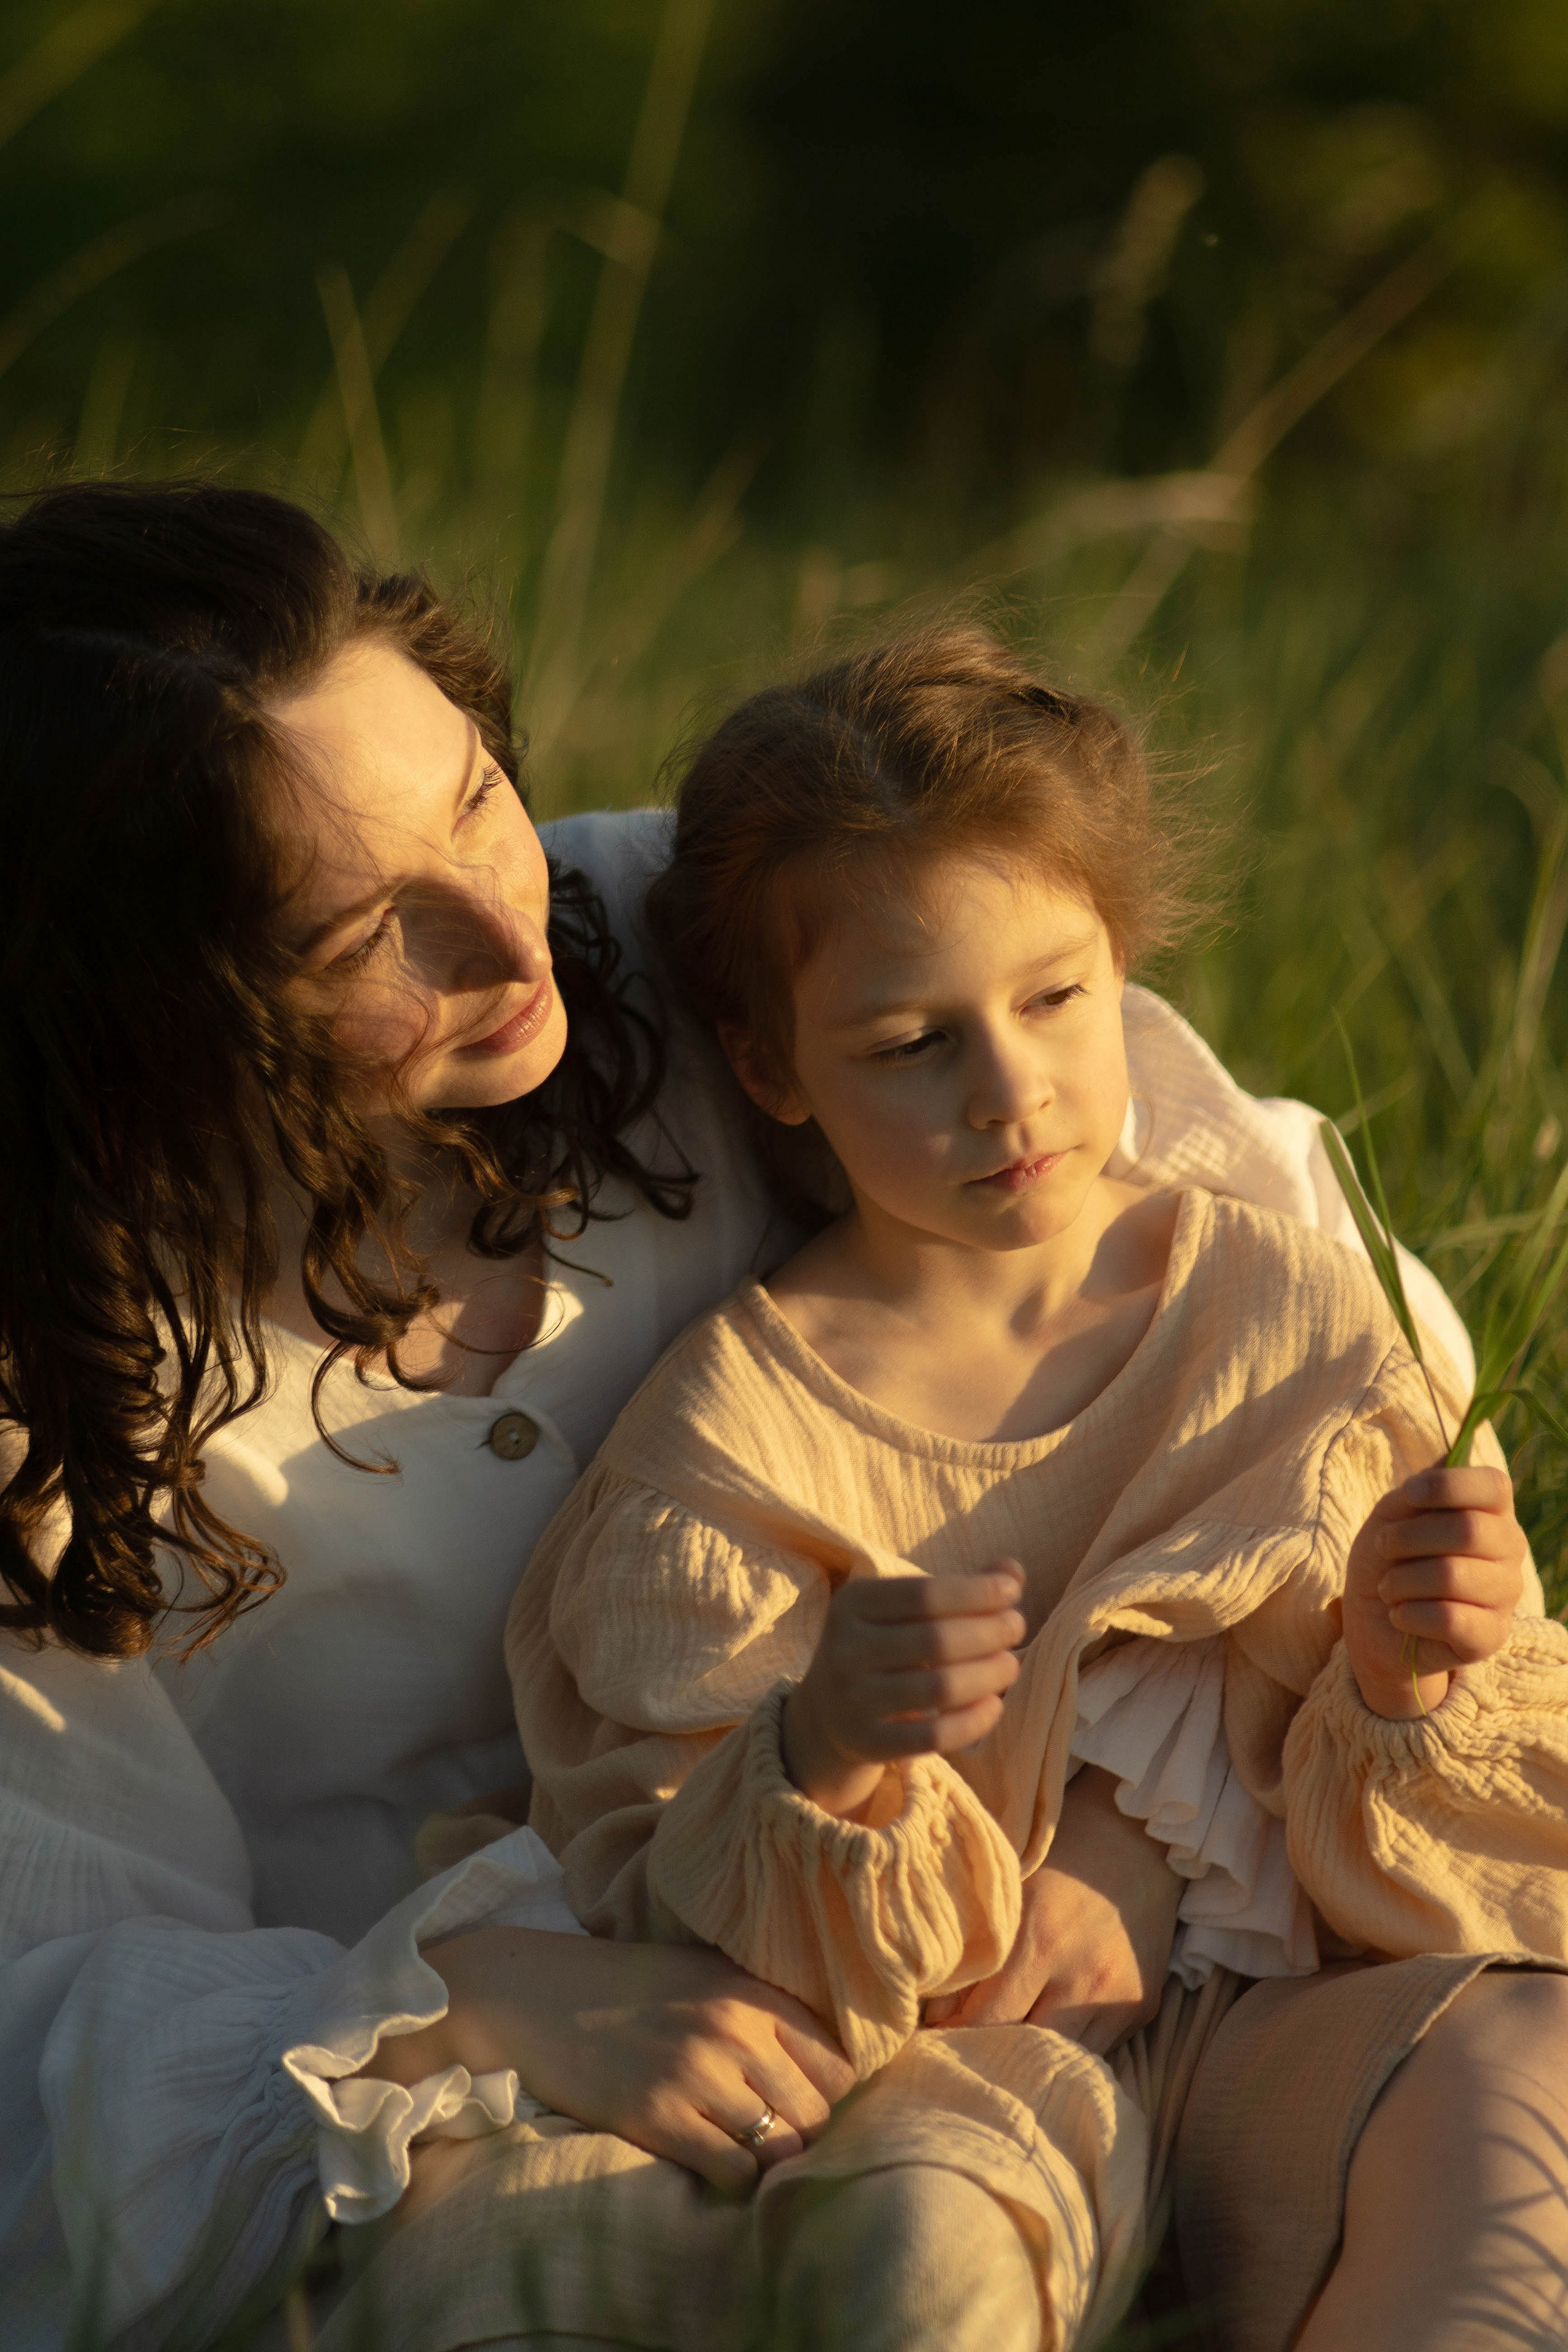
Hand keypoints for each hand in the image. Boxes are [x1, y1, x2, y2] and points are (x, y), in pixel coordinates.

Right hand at [358, 1926, 853, 2190]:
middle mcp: (734, 2030)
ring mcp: (697, 2075)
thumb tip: (817, 2062)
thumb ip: (759, 2008)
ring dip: (768, 2159)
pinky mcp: (659, 2116)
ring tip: (744, 2151)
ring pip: (781, 2147)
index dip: (827, 2091)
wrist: (536, 1994)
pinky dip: (732, 2177)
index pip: (836, 2063)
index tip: (802, 2101)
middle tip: (772, 2134)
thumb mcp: (703, 1974)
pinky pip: (732, 2170)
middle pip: (815, 2111)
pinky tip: (710, 2162)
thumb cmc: (624, 1985)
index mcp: (750, 1991)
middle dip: (802, 2132)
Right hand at [781, 1562, 1026, 1817]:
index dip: (976, 1592)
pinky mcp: (868, 1742)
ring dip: (989, 1675)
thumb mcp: (904, 1609)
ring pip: (939, 1688)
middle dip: (990, 1631)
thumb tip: (1013, 1570)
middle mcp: (846, 1649)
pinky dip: (973, 1721)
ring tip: (1011, 1664)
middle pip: (936, 1640)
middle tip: (1017, 1627)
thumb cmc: (884, 1644)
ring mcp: (853, 1700)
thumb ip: (959, 1588)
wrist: (827, 1710)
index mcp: (853, 1603)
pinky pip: (933, 1737)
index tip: (1012, 1592)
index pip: (925, 1594)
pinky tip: (994, 1705)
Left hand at [923, 1763, 1180, 2054]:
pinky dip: (1063, 2051)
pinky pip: (1090, 2054)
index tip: (925, 2039)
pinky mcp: (1139, 2010)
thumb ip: (972, 1948)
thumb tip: (933, 2012)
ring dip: (1026, 2059)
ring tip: (1000, 2050)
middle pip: (1018, 2047)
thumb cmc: (1059, 1857)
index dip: (947, 2035)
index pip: (980, 2020)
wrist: (1136, 1839)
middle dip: (983, 2053)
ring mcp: (1115, 1999)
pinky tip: (1044, 2035)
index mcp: (1039, 1938)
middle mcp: (1081, 1976)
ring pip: (1056, 2061)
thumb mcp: (1007, 1887)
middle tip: (955, 2050)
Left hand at [1343, 1463, 1526, 1718]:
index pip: (1494, 1486)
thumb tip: (1444, 1463)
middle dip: (1408, 1537)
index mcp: (1491, 1513)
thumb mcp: (1391, 1516)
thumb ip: (1417, 1493)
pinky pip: (1449, 1618)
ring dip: (1401, 1580)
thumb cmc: (1389, 1560)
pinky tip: (1400, 1616)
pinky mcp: (1491, 1636)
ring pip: (1451, 1575)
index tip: (1409, 1495)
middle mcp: (1510, 1550)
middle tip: (1384, 1548)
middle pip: (1468, 1530)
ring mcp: (1506, 1595)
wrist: (1375, 1622)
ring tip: (1389, 1588)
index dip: (1448, 1485)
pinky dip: (1408, 1614)